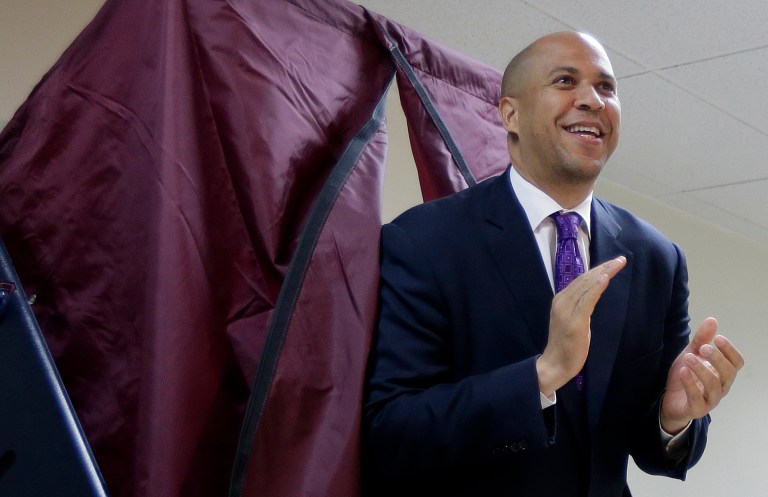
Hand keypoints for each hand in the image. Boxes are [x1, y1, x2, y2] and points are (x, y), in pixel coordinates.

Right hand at [537, 256, 626, 395]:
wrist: (555, 364)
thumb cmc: (567, 345)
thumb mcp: (573, 320)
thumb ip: (580, 307)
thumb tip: (593, 295)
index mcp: (561, 300)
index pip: (581, 280)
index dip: (597, 270)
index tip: (613, 263)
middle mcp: (562, 301)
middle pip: (585, 279)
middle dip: (604, 267)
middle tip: (621, 259)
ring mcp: (567, 310)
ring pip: (587, 286)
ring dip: (604, 272)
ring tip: (617, 263)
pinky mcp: (575, 320)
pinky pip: (588, 299)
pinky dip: (597, 287)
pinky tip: (606, 278)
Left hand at [660, 317, 744, 433]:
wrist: (670, 400)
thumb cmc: (686, 376)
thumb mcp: (691, 354)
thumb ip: (701, 339)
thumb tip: (712, 320)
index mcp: (723, 373)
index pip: (736, 363)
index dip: (730, 351)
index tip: (718, 338)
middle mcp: (721, 387)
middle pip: (728, 374)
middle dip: (717, 359)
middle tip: (703, 347)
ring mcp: (710, 399)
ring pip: (713, 386)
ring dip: (701, 369)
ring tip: (688, 357)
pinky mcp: (696, 409)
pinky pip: (697, 398)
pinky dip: (690, 384)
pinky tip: (683, 371)